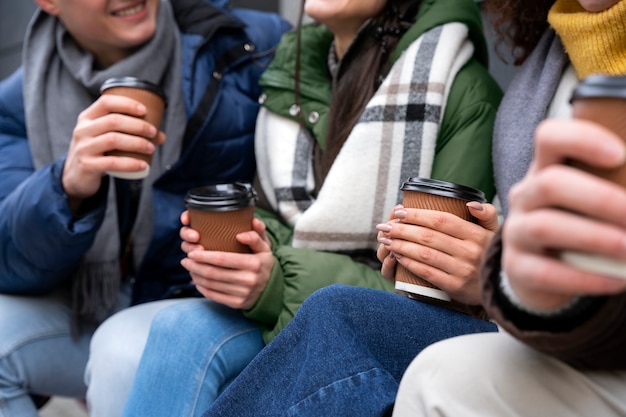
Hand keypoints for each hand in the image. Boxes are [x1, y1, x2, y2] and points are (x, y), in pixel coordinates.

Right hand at [62, 94, 164, 209]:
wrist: (76, 176)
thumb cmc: (97, 152)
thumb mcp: (106, 138)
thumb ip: (130, 133)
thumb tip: (161, 136)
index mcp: (87, 118)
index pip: (106, 102)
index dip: (126, 104)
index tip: (144, 110)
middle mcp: (82, 130)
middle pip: (113, 121)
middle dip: (137, 125)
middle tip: (153, 132)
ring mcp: (83, 148)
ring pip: (113, 139)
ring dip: (137, 142)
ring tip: (151, 147)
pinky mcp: (87, 165)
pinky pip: (112, 163)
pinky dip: (131, 163)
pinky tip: (144, 165)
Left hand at [179, 211, 273, 308]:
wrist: (272, 289)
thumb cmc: (263, 264)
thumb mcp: (265, 248)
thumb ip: (255, 236)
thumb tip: (240, 234)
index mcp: (254, 264)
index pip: (223, 259)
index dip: (204, 256)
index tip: (193, 252)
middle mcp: (248, 280)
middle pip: (213, 273)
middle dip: (195, 266)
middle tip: (186, 260)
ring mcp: (242, 293)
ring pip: (211, 284)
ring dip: (196, 276)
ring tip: (189, 268)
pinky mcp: (237, 303)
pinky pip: (213, 296)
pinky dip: (201, 287)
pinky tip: (196, 280)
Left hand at [376, 202, 498, 303]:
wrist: (501, 287)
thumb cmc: (490, 253)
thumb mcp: (494, 231)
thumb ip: (486, 213)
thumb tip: (469, 203)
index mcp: (476, 234)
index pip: (441, 220)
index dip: (417, 215)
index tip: (399, 212)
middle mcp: (469, 251)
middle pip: (428, 236)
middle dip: (402, 229)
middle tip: (385, 226)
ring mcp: (462, 270)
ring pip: (424, 254)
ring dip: (401, 245)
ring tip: (386, 240)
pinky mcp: (455, 286)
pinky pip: (427, 272)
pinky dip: (409, 262)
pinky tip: (398, 256)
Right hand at [502, 118, 625, 310]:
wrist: (540, 272)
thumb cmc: (578, 223)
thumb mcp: (590, 198)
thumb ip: (615, 187)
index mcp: (545, 169)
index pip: (549, 137)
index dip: (581, 139)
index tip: (621, 155)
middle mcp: (525, 196)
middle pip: (549, 183)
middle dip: (600, 199)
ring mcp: (515, 231)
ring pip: (545, 226)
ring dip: (596, 238)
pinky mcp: (516, 267)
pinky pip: (546, 272)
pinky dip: (586, 278)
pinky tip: (619, 280)